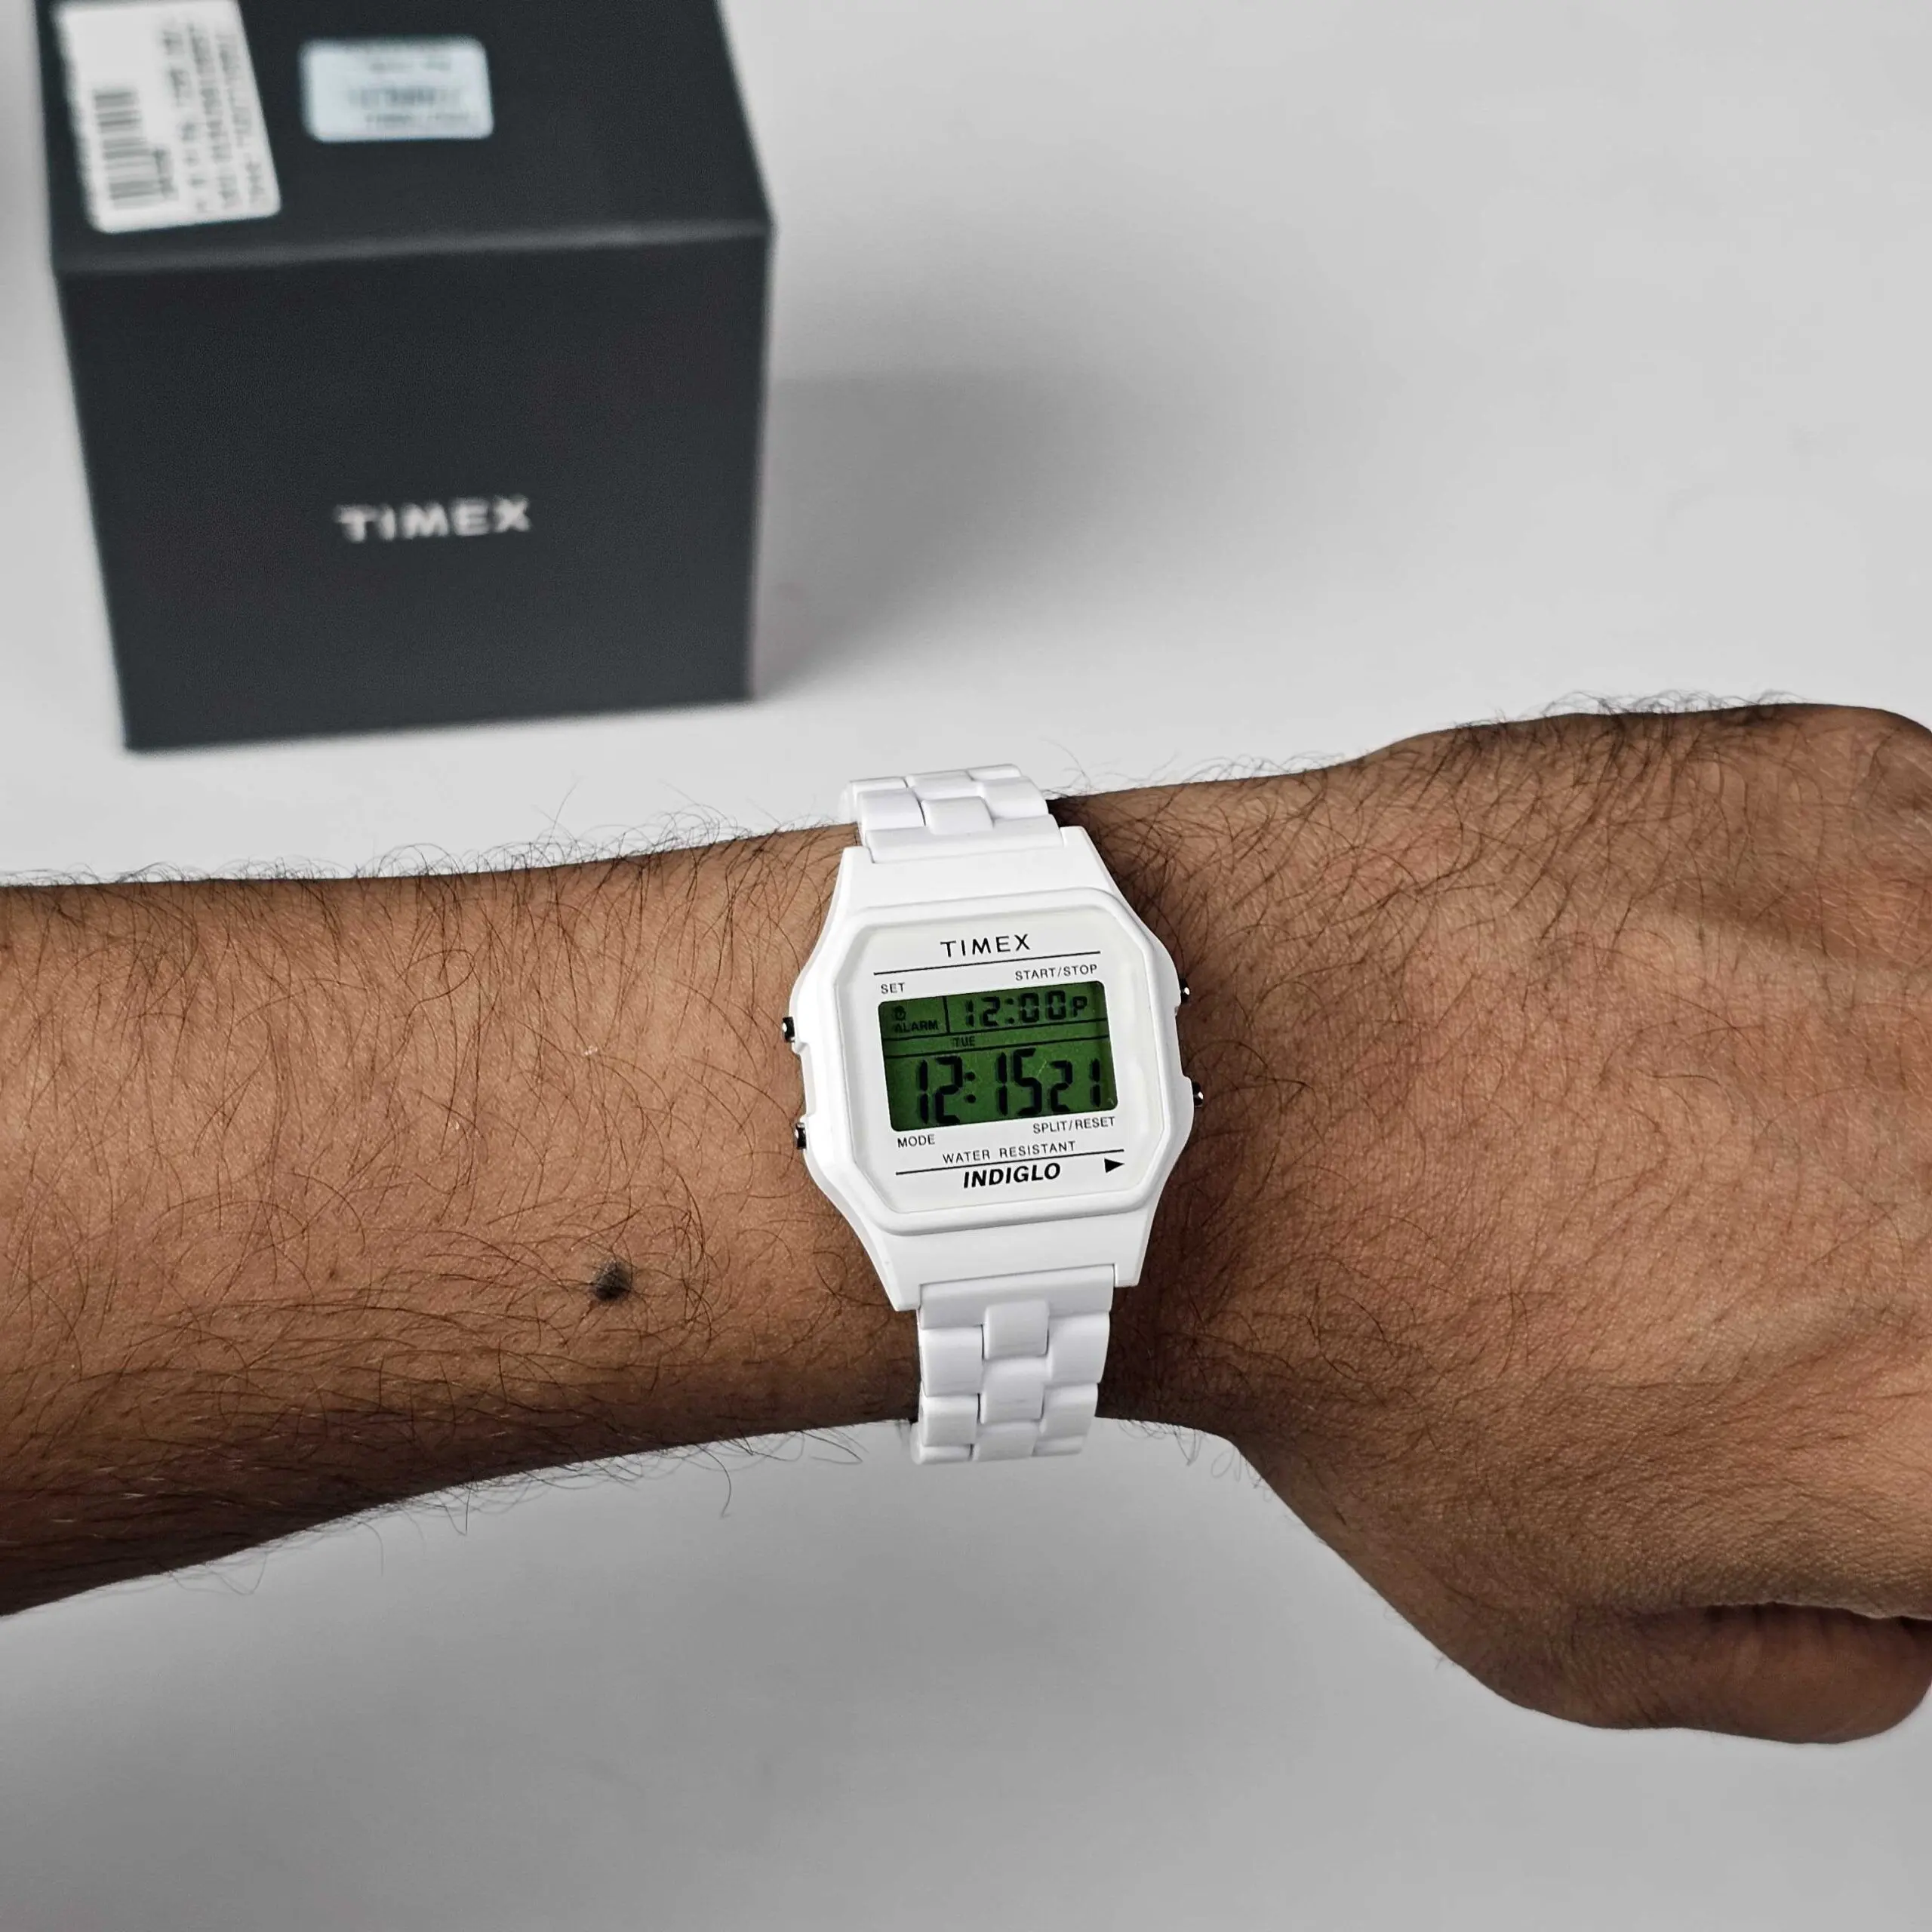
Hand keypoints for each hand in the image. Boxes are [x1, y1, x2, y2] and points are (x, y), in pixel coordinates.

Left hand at [1102, 705, 1931, 1741]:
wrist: (1205, 1088)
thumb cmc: (1348, 1318)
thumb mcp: (1575, 1631)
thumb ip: (1818, 1657)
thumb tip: (1898, 1602)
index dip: (1894, 1405)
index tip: (1846, 1370)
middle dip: (1885, 1254)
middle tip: (1768, 1238)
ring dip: (1878, 1086)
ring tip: (1720, 1110)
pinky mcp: (1857, 789)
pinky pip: (1916, 883)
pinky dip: (1840, 945)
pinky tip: (1694, 992)